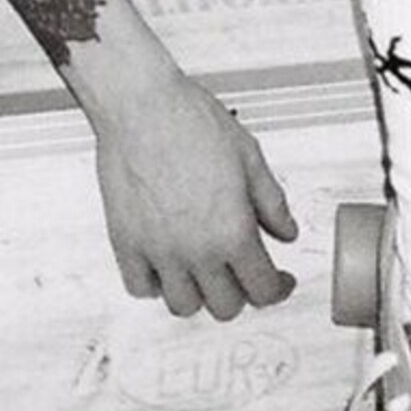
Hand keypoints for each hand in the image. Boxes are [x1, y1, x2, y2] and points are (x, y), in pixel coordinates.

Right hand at [94, 71, 297, 318]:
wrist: (141, 104)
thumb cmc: (189, 120)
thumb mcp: (249, 156)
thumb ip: (272, 202)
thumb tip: (285, 231)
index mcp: (232, 231)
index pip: (262, 290)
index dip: (277, 289)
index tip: (278, 282)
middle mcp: (196, 250)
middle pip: (225, 306)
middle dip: (240, 292)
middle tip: (241, 271)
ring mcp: (157, 250)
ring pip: (183, 305)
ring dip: (198, 293)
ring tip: (203, 271)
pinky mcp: (125, 241)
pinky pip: (140, 287)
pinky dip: (155, 284)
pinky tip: (165, 265)